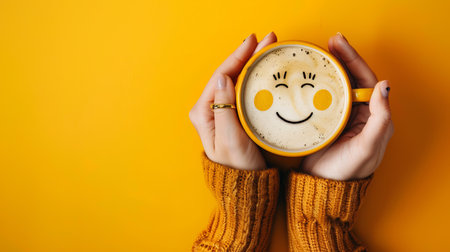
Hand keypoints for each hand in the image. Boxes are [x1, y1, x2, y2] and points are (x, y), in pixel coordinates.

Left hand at [189, 33, 277, 170]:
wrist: (246, 187)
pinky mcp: (233, 116)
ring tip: (267, 49)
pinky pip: (243, 91)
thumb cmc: (239, 168)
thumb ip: (225, 109)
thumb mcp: (231, 139)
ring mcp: (221, 112)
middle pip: (229, 74)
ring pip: (236, 80)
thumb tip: (223, 77)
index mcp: (204, 113)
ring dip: (251, 63)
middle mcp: (210, 109)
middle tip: (267, 39)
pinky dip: (254, 77)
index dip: (237, 56)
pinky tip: (264, 70)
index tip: (253, 41)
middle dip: (247, 55)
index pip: (221, 76)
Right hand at [301, 33, 393, 179]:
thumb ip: (379, 119)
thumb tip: (385, 85)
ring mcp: (339, 116)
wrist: (321, 188)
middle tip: (329, 42)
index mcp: (372, 116)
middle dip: (341, 58)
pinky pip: (321, 97)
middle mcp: (357, 113)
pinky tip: (307, 75)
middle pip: (351, 78)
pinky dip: (315, 84)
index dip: (354, 60)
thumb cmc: (347, 171)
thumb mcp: (367, 147)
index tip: (340, 45)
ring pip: (335, 85)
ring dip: (328, 68)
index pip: (366, 80)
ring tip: (318, 52)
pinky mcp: (323, 121)